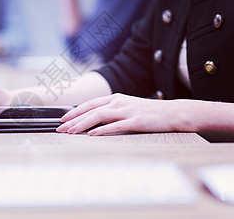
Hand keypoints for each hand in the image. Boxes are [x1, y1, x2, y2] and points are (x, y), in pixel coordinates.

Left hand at [56, 93, 181, 135]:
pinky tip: (92, 134)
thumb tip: (94, 121)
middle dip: (73, 120)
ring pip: (99, 116)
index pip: (90, 104)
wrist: (172, 113)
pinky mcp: (136, 121)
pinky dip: (102, 130)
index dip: (75, 112)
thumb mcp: (127, 108)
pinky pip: (115, 126)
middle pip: (90, 110)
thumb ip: (112, 112)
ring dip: (82, 124)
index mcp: (116, 98)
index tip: (63, 120)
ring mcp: (127, 111)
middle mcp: (119, 102)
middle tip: (60, 129)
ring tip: (71, 132)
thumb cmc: (149, 113)